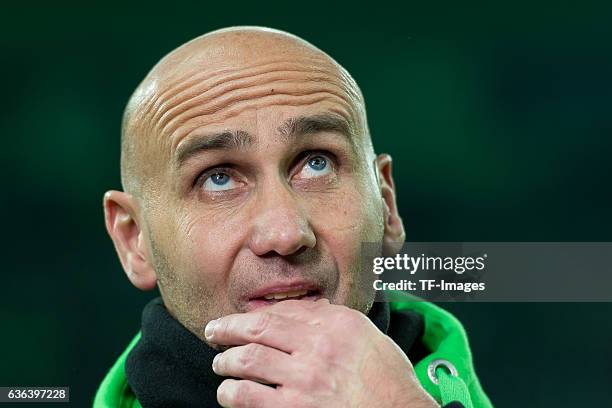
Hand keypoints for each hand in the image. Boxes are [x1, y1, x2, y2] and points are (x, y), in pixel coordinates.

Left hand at [205, 299, 439, 407]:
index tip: (242, 318)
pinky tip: (229, 392)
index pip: (284, 311)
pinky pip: (248, 396)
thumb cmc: (388, 380)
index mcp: (336, 324)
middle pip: (258, 328)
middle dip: (227, 328)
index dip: (256, 314)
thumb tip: (308, 307)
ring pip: (247, 360)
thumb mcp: (368, 336)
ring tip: (220, 364)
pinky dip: (231, 392)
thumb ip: (335, 319)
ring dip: (225, 362)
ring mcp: (304, 379)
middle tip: (213, 331)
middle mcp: (318, 346)